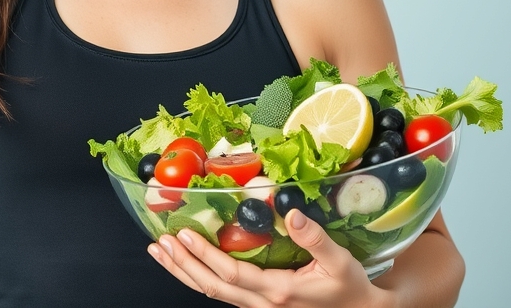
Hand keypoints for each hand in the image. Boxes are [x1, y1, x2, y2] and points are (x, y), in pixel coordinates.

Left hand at [148, 209, 393, 307]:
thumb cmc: (349, 287)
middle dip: (182, 265)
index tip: (184, 236)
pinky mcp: (256, 304)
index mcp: (279, 291)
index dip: (204, 256)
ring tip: (160, 252)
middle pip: (212, 286)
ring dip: (183, 272)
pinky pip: (221, 292)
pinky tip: (185, 262)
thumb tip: (293, 213)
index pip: (231, 275)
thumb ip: (315, 238)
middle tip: (160, 243)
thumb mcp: (340, 261)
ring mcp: (257, 307)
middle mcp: (263, 303)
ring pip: (212, 292)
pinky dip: (198, 276)